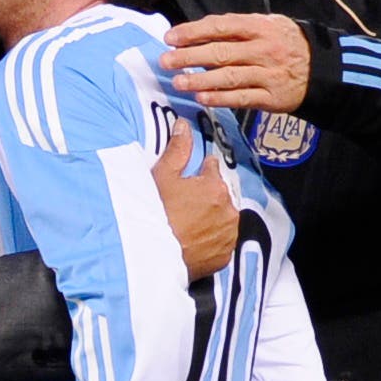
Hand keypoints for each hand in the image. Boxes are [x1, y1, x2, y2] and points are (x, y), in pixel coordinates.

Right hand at [151, 119, 237, 280]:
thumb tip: (183, 124)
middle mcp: (228, 209)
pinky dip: (211, 240)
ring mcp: (228, 235)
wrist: (152, 255)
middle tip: (183, 204)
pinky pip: (220, 242)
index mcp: (214, 186)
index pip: (212, 169)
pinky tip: (193, 240)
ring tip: (187, 223)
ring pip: (222, 219)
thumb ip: (177, 149)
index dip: (199, 172)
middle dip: (206, 196)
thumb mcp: (161, 176)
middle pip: (219, 195)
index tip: (188, 179)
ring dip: (211, 218)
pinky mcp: (224, 256)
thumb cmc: (155, 213)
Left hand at [161, 14, 310, 112]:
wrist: (325, 69)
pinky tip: (202, 98)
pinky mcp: (272, 97)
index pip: (222, 27)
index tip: (170, 37)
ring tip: (178, 82)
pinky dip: (221, 98)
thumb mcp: (269, 26)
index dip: (194, 31)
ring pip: (229, 77)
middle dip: (190, 57)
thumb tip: (197, 32)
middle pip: (221, 52)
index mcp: (261, 28)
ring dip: (200, 80)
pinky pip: (242, 98)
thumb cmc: (287, 45)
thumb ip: (237, 28)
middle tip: (166, 61)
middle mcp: (265, 50)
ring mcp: (269, 74)